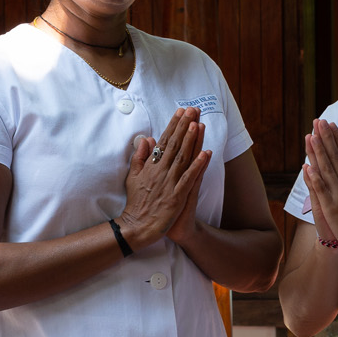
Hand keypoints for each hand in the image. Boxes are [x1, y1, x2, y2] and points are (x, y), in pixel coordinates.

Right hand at [120, 107, 210, 250]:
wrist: (136, 226)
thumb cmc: (136, 203)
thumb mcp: (132, 177)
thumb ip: (139, 157)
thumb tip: (146, 139)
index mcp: (150, 166)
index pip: (163, 141)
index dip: (173, 125)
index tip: (180, 111)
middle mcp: (160, 171)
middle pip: (174, 145)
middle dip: (184, 126)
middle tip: (193, 109)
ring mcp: (168, 183)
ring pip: (182, 158)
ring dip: (191, 140)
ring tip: (198, 124)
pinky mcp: (176, 196)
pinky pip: (188, 179)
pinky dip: (197, 166)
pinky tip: (205, 154)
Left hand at [303, 121, 337, 253]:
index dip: (337, 139)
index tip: (331, 126)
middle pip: (335, 157)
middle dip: (326, 138)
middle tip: (318, 121)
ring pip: (326, 170)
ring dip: (318, 152)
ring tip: (311, 136)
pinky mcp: (331, 207)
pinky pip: (321, 190)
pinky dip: (314, 178)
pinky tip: (307, 166)